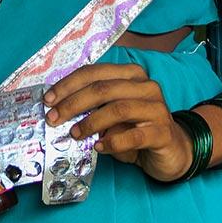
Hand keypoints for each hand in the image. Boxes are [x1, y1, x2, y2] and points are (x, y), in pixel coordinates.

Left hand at [44, 62, 192, 182]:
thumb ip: (92, 108)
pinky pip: (135, 136)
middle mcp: (145, 86)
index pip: (94, 72)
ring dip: (91, 122)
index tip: (48, 99)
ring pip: (118, 108)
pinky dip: (113, 142)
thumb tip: (59, 110)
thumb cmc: (136, 129)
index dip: (68, 84)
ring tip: (75, 134)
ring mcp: (157, 108)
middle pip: (103, 88)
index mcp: (130, 75)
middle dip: (73, 103)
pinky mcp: (163, 132)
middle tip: (54, 118)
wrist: (172, 150)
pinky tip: (100, 148)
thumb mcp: (111, 114)